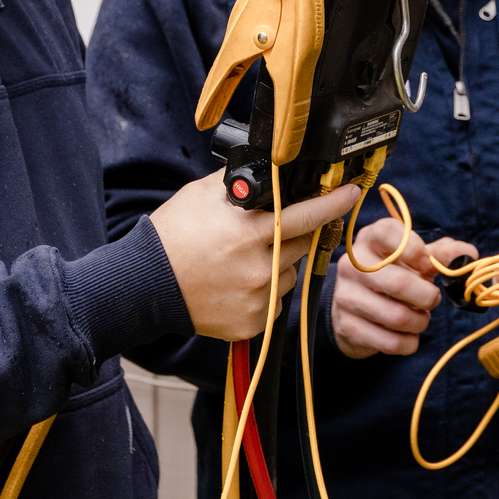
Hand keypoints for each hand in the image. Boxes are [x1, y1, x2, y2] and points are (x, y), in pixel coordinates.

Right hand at [151, 172, 360, 341]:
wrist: (146, 285)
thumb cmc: (173, 235)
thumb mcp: (203, 195)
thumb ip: (242, 186)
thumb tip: (272, 175)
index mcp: (248, 231)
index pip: (305, 214)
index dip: (333, 203)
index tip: (352, 193)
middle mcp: (258, 267)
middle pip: (300, 245)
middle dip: (291, 235)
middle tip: (266, 232)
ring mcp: (257, 298)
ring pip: (289, 274)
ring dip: (278, 265)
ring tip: (241, 262)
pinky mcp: (252, 323)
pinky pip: (275, 302)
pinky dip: (265, 292)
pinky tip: (237, 284)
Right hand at [330, 220, 480, 358]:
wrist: (356, 307)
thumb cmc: (392, 276)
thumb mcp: (415, 260)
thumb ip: (441, 255)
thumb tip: (468, 255)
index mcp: (369, 239)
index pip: (388, 233)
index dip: (415, 249)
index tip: (427, 264)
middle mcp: (351, 265)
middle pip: (398, 283)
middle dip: (427, 297)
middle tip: (432, 299)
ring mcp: (345, 296)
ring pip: (396, 316)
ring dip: (420, 323)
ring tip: (420, 319)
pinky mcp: (347, 326)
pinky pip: (390, 342)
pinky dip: (409, 343)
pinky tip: (408, 335)